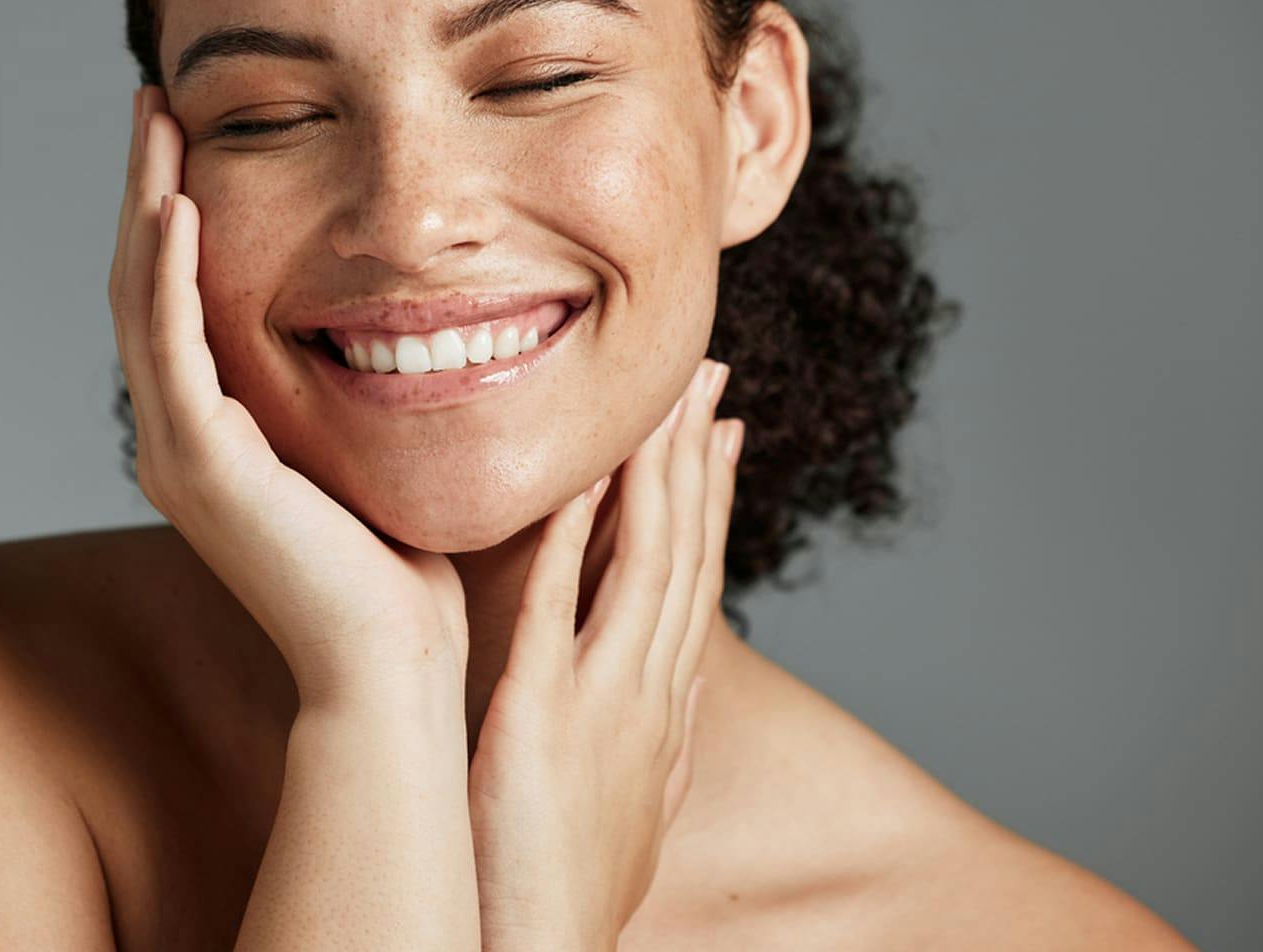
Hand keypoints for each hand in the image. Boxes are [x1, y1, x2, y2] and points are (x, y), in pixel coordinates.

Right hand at [108, 86, 470, 705]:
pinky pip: (171, 348)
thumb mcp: (371, 446)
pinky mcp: (201, 466)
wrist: (392, 662)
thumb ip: (360, 381)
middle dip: (150, 186)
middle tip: (157, 101)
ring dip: (147, 204)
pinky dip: (169, 273)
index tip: (196, 134)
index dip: (178, 212)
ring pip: (142, 300)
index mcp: (215, 430)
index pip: (180, 298)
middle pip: (145, 283)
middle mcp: (179, 435)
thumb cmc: (400, 563)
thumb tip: (406, 314)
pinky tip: (179, 205)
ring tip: (157, 120)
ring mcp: (180, 450)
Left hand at [466, 358, 741, 951]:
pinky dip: (570, 536)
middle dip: (698, 459)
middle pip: (686, 552)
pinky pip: (560, 606)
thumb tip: (668, 688)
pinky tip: (576, 478)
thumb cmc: (569, 883)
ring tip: (662, 398)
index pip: (698, 579)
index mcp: (665, 706)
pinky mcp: (542, 716)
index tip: (720, 430)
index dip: (712, 499)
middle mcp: (651, 693)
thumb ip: (647, 729)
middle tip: (707, 378)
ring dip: (655, 474)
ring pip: (645, 563)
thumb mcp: (630, 796)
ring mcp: (606, 702)